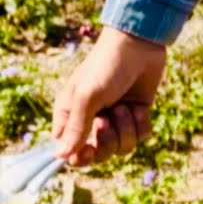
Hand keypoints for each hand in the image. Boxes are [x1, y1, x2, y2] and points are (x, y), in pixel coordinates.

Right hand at [52, 26, 166, 165]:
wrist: (138, 46)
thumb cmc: (106, 67)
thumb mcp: (87, 97)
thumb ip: (76, 128)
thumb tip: (61, 157)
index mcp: (70, 116)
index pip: (70, 151)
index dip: (80, 157)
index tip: (89, 150)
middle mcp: (91, 121)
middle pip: (99, 154)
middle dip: (107, 141)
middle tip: (107, 120)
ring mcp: (115, 119)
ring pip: (123, 148)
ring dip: (126, 130)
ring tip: (124, 108)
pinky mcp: (137, 115)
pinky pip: (141, 137)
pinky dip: (141, 124)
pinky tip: (140, 107)